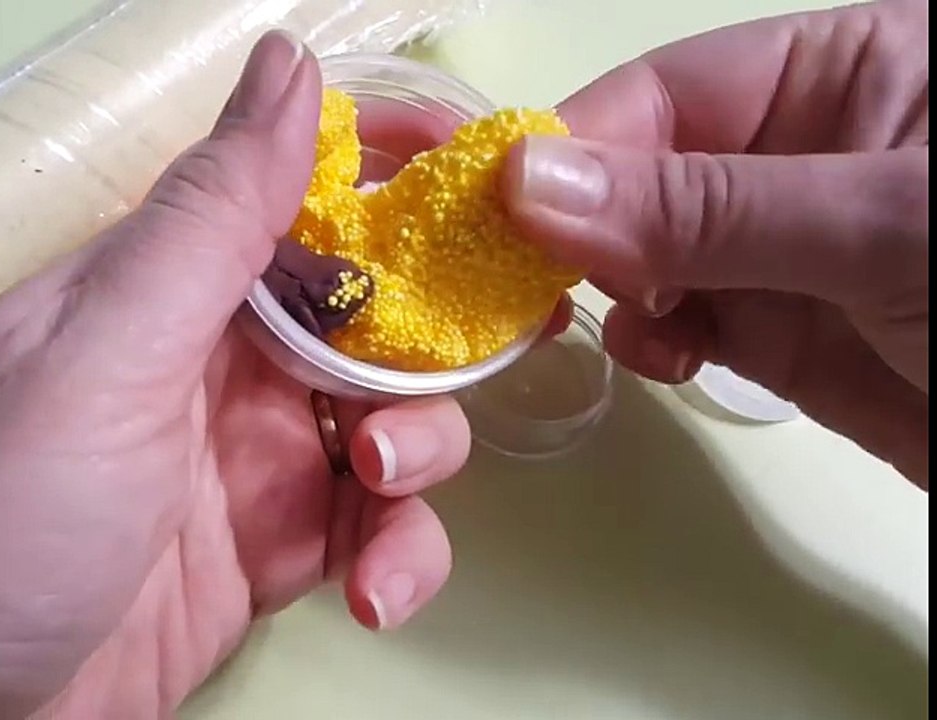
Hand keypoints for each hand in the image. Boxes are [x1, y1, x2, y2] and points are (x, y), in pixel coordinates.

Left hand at [0, 33, 472, 718]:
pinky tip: (375, 594)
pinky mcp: (273, 552)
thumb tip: (285, 65)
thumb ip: (206, 223)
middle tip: (478, 356)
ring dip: (421, 451)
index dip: (395, 176)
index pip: (300, 195)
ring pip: (392, 421)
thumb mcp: (100, 358)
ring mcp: (249, 460)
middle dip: (432, 337)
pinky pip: (376, 528)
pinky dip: (400, 552)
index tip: (481, 180)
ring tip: (378, 490)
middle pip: (372, 314)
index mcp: (166, 287)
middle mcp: (216, 361)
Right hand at [501, 1, 927, 486]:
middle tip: (517, 287)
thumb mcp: (880, 222)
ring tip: (607, 327)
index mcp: (838, 73)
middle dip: (579, 228)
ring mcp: (789, 252)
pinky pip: (686, 323)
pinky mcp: (787, 339)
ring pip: (651, 256)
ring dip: (613, 289)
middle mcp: (800, 156)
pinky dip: (654, 340)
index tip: (492, 213)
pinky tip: (662, 359)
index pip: (666, 93)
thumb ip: (703, 204)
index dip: (574, 147)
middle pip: (641, 173)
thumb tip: (525, 182)